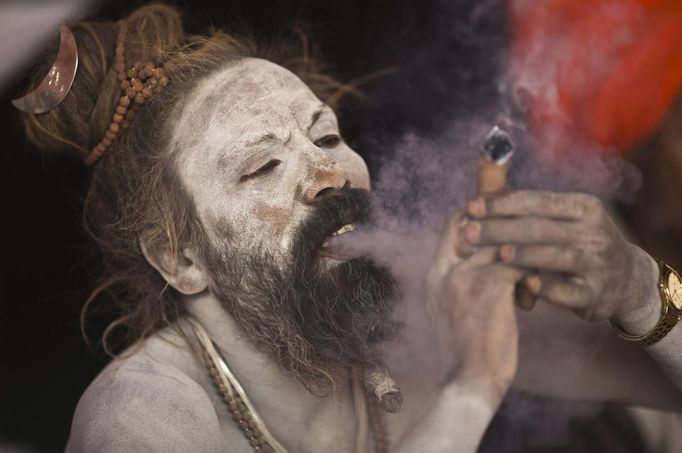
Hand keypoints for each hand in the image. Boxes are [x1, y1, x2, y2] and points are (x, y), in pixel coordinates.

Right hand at [424, 212, 522, 402]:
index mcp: (433, 277)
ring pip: (505, 247)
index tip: (500, 224)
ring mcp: (466, 276)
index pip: (453, 226)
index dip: (478, 218)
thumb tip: (484, 263)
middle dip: (506, 229)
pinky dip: (529, 282)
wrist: (468, 382)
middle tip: (525, 240)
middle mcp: (445, 271)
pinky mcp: (491, 285)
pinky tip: (529, 300)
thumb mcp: (449, 313)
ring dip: (522, 262)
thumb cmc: (465, 354)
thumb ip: (458, 284)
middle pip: (480, 226)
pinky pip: (520, 267)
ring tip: (526, 284)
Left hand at [465, 191, 659, 329]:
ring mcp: (597, 264)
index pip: (537, 201)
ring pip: (556, 255)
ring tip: (497, 254)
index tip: (470, 206)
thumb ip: (530, 208)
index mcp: (583, 207)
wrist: (628, 281)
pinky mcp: (594, 294)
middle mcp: (594, 232)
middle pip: (541, 227)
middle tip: (468, 233)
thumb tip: (484, 184)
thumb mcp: (567, 219)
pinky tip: (526, 284)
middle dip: (501, 229)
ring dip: (525, 254)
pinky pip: (567, 290)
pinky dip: (547, 287)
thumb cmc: (580, 244)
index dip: (502, 203)